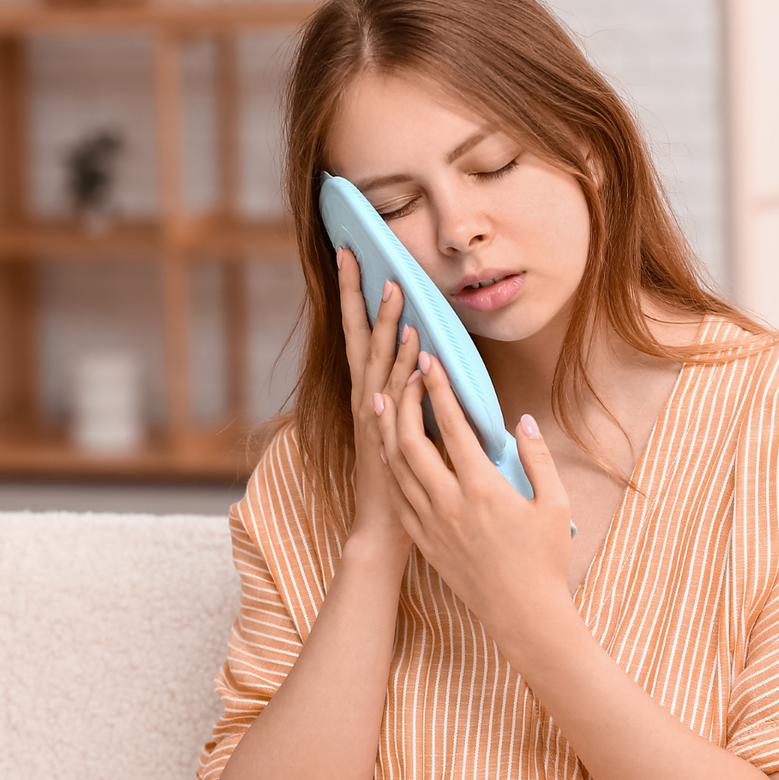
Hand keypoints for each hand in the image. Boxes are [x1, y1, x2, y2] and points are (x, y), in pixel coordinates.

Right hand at [336, 248, 422, 553]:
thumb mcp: (404, 426)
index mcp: (367, 392)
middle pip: (355, 335)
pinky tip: (411, 340)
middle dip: (355, 293)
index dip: (354, 296)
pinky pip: (395, 392)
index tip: (352, 256)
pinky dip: (401, 366)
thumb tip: (426, 360)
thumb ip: (410, 395)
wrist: (385, 528)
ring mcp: (371, 416)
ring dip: (383, 322)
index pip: (357, 334)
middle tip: (354, 251)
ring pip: (376, 359)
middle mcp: (363, 397)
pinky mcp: (385, 435)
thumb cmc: (402, 477)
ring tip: (392, 285)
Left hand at [376, 348, 575, 642]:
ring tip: (384, 400)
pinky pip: (398, 496)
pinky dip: (390, 467)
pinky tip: (388, 450)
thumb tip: (522, 421)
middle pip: (412, 441)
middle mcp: (449, 503)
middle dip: (404, 402)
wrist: (523, 615)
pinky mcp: (424, 541)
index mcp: (483, 489)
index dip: (438, 390)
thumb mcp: (554, 504)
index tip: (430, 362)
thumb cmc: (544, 561)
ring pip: (397, 467)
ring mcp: (431, 523)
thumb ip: (538, 457)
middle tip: (406, 376)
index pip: (453, 427)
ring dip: (389, 430)